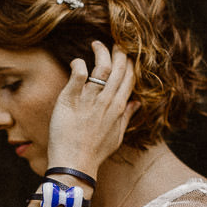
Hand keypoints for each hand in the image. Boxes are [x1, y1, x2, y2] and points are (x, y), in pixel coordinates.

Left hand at [46, 40, 137, 174]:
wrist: (74, 164)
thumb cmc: (95, 153)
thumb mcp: (117, 136)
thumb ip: (127, 117)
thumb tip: (136, 103)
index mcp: (119, 108)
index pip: (129, 78)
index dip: (129, 62)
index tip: (125, 54)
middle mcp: (106, 101)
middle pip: (118, 68)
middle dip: (119, 51)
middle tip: (114, 43)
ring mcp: (89, 99)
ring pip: (102, 67)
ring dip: (101, 51)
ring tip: (96, 43)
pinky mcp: (70, 99)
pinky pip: (78, 74)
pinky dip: (79, 64)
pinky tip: (77, 61)